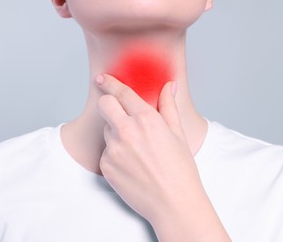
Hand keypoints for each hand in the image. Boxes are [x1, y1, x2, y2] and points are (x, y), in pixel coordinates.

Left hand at [96, 74, 204, 222]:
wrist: (173, 203)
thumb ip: (168, 106)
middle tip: (117, 112)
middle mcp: (127, 131)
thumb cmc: (180, 169)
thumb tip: (169, 86)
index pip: (121, 93)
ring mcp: (114, 149)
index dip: (110, 82)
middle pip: (104, 105)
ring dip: (116, 133)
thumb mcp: (178, 134)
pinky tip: (132, 166)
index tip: (101, 78)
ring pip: (106, 130)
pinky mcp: (106, 166)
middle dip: (108, 103)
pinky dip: (115, 154)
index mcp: (146, 119)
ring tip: (137, 151)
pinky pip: (106, 152)